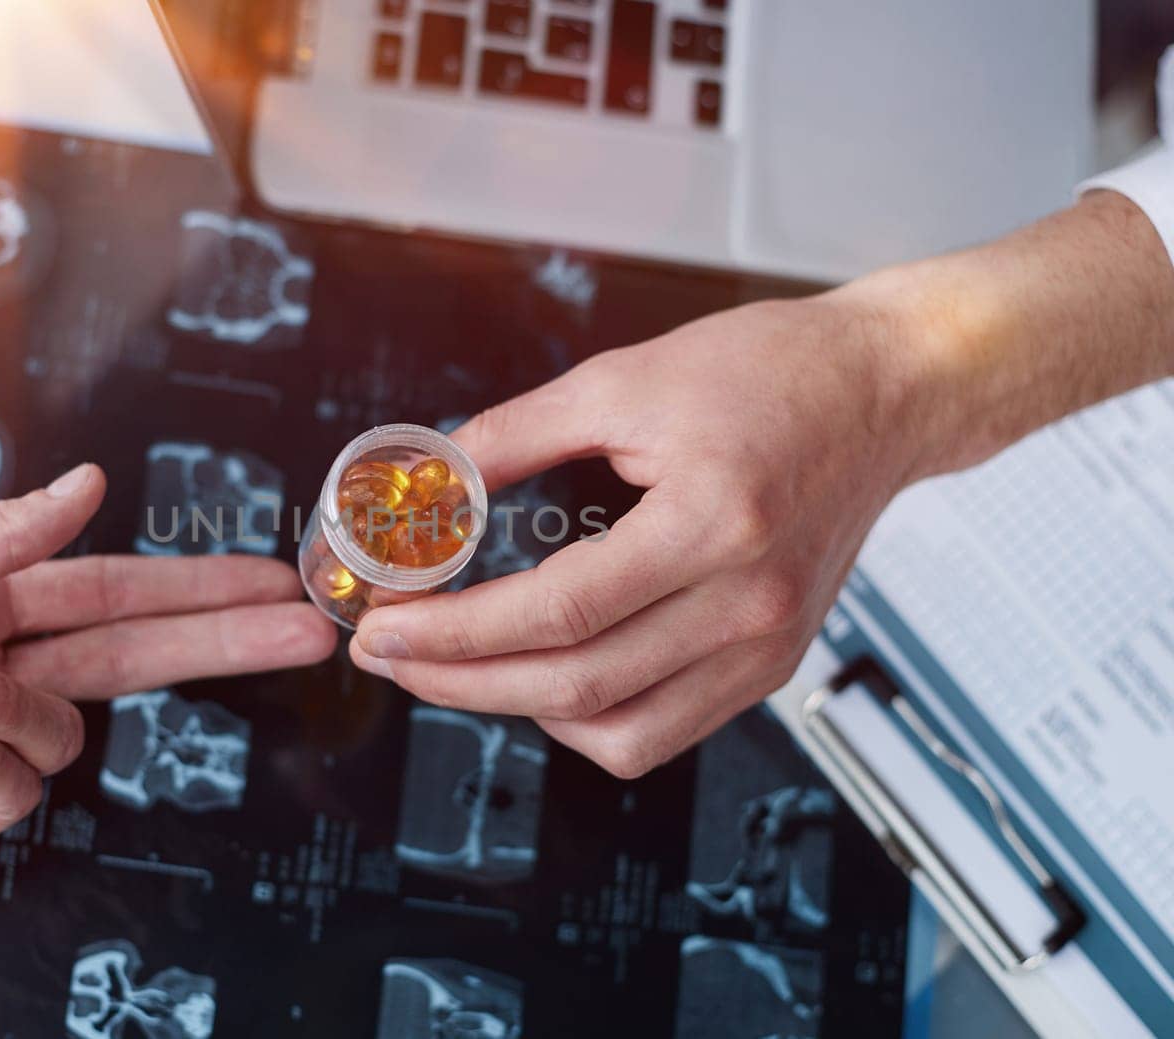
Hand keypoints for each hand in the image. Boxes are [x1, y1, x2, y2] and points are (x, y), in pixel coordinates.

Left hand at [349, 294, 924, 776]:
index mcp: (714, 524)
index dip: (454, 630)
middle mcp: (749, 603)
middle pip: (576, 687)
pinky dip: (589, 721)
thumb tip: (428, 481)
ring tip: (454, 669)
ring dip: (517, 713)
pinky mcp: (772, 662)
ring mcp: (767, 645)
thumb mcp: (624, 379)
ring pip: (619, 733)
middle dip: (459, 680)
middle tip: (389, 655)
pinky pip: (665, 729)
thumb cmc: (774, 371)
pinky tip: (543, 677)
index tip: (384, 627)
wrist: (886, 390)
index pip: (557, 612)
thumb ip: (514, 435)